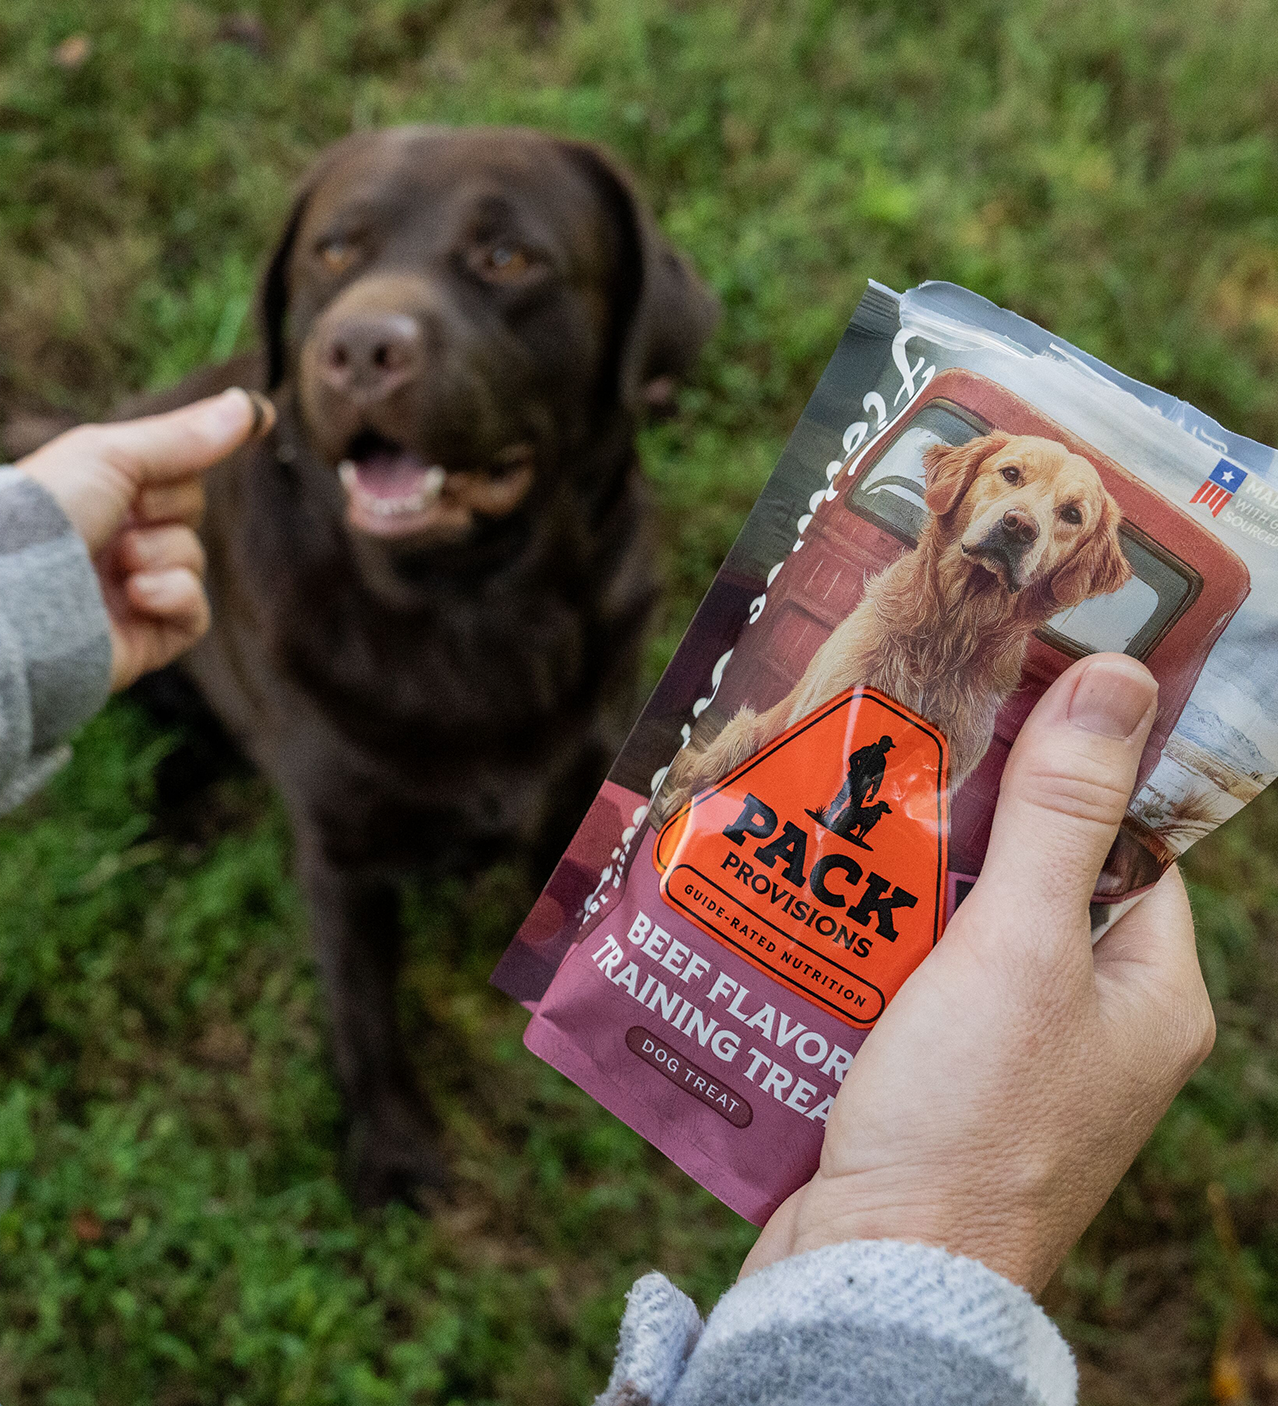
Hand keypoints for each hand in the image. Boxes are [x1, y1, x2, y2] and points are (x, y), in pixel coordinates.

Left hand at [16, 388, 273, 690]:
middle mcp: (110, 542)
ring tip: (115, 567)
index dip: (182, 464)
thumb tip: (252, 405)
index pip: (175, 474)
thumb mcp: (113, 456)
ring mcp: (127, 592)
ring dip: (161, 556)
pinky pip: (195, 614)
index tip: (255, 424)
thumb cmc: (45, 513)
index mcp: (96, 496)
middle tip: (122, 518)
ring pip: (193, 561)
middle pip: (189, 516)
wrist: (10, 594)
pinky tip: (136, 597)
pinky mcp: (143, 639)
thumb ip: (184, 437)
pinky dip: (173, 598)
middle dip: (166, 512)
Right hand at [741, 653, 1214, 1293]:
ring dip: (897, 881)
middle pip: (1028, 880)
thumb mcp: (1020, 947)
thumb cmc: (969, 1119)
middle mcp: (1087, 1026)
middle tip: (894, 752)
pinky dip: (864, 941)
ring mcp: (1005, 1058)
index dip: (1069, 770)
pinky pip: (903, 981)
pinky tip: (808, 902)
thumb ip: (1059, 815)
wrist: (874, 1277)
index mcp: (1146, 993)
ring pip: (954, 929)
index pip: (1125, 846)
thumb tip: (1122, 678)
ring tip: (834, 813)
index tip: (999, 704)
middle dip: (960, 822)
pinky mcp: (931, 1082)